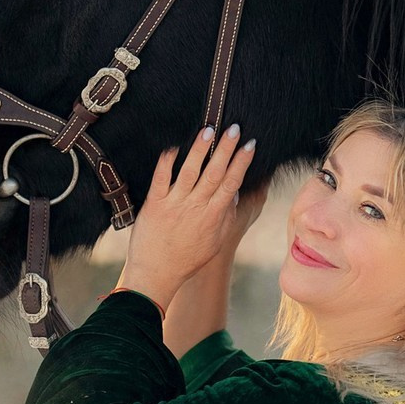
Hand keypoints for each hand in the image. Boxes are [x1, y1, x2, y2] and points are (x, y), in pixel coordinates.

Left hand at [117, 123, 256, 305]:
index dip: (242, 162)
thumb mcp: (214, 242)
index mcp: (213, 216)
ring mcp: (174, 204)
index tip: (250, 144)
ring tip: (209, 130)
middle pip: (214, 172)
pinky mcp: (154, 204)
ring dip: (200, 150)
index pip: (231, 183)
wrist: (156, 275)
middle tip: (234, 128)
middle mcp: (195, 207)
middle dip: (226, 149)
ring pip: (190, 171)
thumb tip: (234, 193)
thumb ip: (226, 217)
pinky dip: (167, 162)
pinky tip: (173, 146)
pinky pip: (161, 179)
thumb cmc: (186, 261)